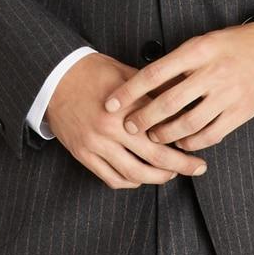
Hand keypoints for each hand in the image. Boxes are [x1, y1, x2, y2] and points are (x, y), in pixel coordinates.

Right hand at [45, 52, 208, 188]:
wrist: (55, 78)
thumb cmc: (92, 71)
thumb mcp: (126, 74)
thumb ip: (151, 90)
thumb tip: (180, 100)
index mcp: (125, 107)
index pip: (162, 129)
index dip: (183, 139)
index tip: (198, 145)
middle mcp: (111, 129)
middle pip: (155, 156)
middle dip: (181, 165)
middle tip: (197, 168)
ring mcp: (96, 145)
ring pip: (134, 174)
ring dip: (157, 178)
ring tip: (171, 175)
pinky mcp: (83, 154)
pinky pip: (111, 178)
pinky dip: (130, 183)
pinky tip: (141, 179)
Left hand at [102, 23, 253, 150]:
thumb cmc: (231, 44)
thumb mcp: (203, 42)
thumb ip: (178, 62)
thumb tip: (145, 82)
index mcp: (198, 51)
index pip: (155, 73)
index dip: (130, 90)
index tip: (111, 103)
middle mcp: (212, 73)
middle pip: (169, 102)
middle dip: (143, 118)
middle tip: (128, 127)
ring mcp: (228, 94)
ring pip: (188, 123)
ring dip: (165, 134)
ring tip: (153, 137)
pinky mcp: (241, 112)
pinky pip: (211, 133)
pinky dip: (192, 141)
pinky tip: (181, 142)